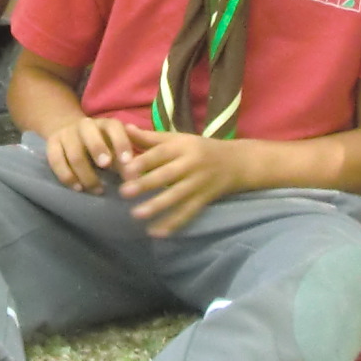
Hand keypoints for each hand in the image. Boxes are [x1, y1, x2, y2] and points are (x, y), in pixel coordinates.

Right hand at [41, 112, 140, 193]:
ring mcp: (66, 134)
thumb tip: (134, 179)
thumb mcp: (115, 148)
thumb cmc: (102, 145)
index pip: (114, 127)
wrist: (70, 131)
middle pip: (89, 134)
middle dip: (98, 149)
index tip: (128, 161)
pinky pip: (56, 161)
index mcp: (105, 124)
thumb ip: (125, 161)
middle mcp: (85, 125)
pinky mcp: (52, 144)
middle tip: (105, 166)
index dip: (121, 143)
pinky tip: (78, 188)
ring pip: (74, 153)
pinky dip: (67, 176)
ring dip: (86, 174)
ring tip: (97, 189)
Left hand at [115, 126, 241, 234]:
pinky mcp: (204, 199)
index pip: (161, 153)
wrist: (236, 162)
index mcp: (182, 146)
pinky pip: (188, 213)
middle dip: (145, 184)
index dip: (143, 161)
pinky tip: (156, 232)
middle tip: (124, 192)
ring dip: (157, 206)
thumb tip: (125, 128)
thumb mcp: (178, 138)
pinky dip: (173, 223)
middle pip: (167, 175)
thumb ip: (151, 137)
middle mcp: (191, 164)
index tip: (125, 170)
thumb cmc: (200, 148)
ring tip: (136, 214)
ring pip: (177, 196)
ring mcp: (198, 183)